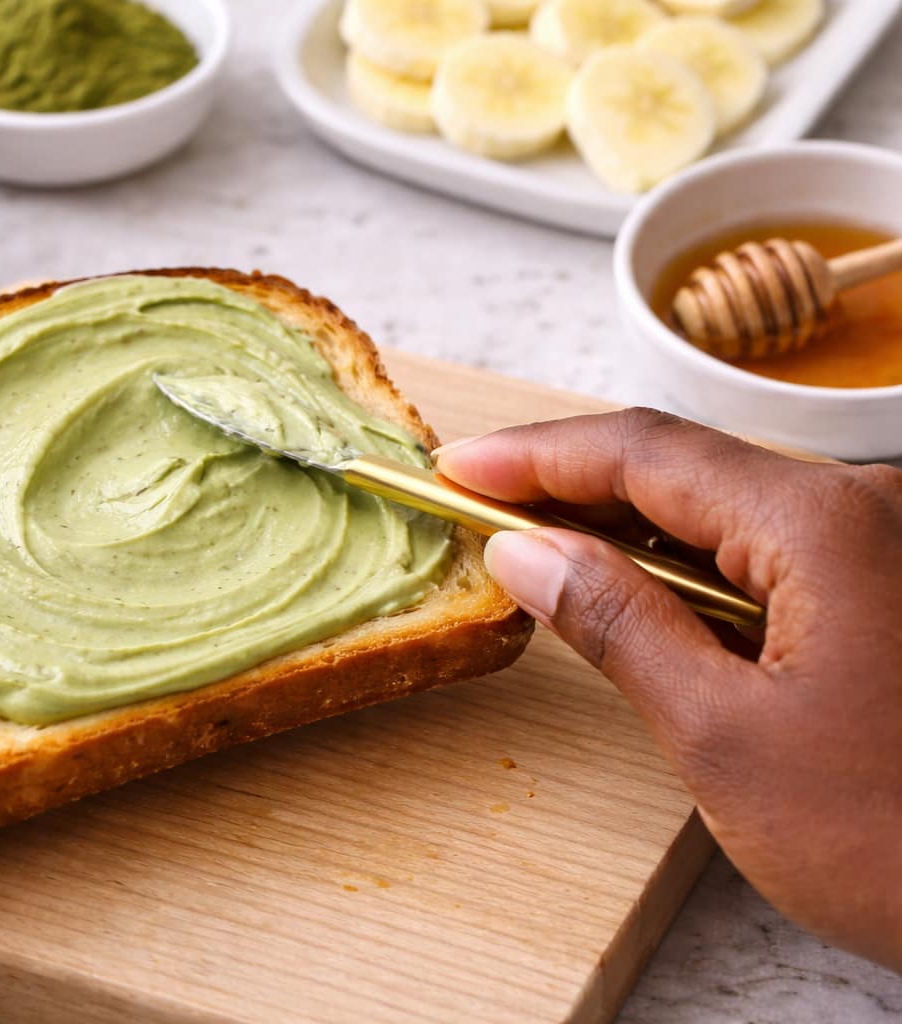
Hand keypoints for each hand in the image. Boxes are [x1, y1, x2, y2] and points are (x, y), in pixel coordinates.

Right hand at [434, 408, 901, 972]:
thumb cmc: (896, 840)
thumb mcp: (721, 737)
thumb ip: (615, 625)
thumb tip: (528, 553)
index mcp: (823, 524)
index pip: (644, 452)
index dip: (535, 457)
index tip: (454, 468)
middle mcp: (866, 509)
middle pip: (684, 464)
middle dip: (571, 482)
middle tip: (477, 506)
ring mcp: (884, 545)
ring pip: (722, 505)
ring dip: (624, 523)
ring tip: (534, 547)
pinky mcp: (889, 587)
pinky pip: (765, 546)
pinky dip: (683, 561)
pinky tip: (632, 588)